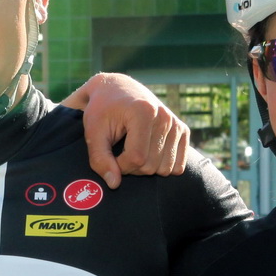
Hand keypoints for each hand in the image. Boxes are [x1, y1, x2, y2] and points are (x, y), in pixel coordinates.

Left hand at [61, 72, 190, 187]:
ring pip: (165, 168)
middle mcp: (164, 116)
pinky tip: (148, 154)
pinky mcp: (183, 130)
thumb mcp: (93, 133)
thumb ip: (100, 158)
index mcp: (143, 112)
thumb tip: (114, 185)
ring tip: (133, 152)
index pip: (136, 158)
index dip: (120, 166)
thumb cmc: (102, 111)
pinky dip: (162, 166)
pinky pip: (178, 165)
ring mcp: (176, 123)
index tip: (109, 156)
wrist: (117, 90)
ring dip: (146, 168)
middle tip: (120, 153)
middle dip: (131, 168)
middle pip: (151, 165)